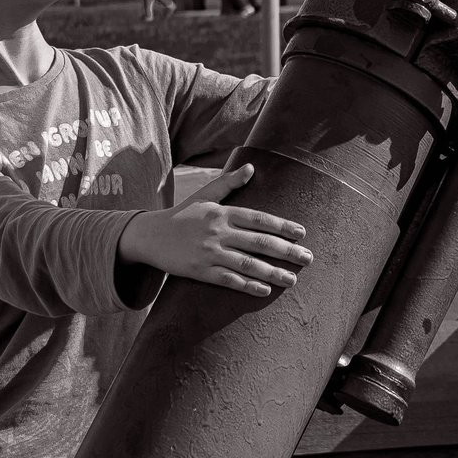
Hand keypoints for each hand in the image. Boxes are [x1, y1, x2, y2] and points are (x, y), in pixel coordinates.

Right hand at [119, 164, 311, 296]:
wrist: (150, 236)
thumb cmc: (182, 215)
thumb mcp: (204, 196)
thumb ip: (229, 183)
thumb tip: (251, 167)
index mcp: (222, 213)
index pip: (259, 219)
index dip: (283, 226)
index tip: (302, 233)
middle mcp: (218, 232)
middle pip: (259, 242)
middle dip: (287, 251)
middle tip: (308, 258)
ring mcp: (209, 253)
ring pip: (248, 264)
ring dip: (273, 272)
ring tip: (293, 279)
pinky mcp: (200, 271)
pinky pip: (228, 280)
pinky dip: (248, 286)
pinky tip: (265, 290)